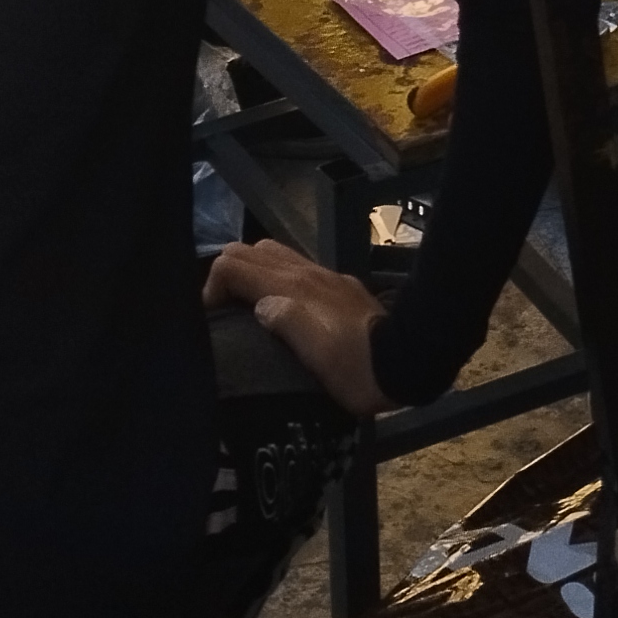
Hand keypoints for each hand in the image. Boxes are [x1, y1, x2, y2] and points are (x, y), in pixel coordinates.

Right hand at [204, 242, 387, 415]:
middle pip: (251, 249)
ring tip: (246, 305)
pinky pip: (296, 267)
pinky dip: (276, 277)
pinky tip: (282, 305)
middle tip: (224, 308)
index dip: (212, 285)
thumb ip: (283, 322)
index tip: (210, 317)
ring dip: (253, 271)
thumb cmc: (355, 367)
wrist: (408, 362)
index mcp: (292, 287)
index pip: (234, 263)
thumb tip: (259, 306)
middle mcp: (305, 273)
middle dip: (229, 271)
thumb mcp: (314, 355)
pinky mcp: (340, 286)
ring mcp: (325, 276)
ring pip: (275, 254)